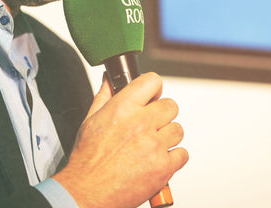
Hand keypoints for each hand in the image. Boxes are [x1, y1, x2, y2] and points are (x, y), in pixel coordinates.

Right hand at [53, 72, 187, 207]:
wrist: (88, 191)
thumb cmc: (88, 158)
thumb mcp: (91, 119)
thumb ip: (104, 96)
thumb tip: (110, 80)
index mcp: (122, 108)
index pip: (152, 81)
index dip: (153, 87)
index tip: (152, 94)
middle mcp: (140, 124)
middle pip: (170, 105)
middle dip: (162, 112)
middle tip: (151, 122)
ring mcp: (154, 146)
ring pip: (178, 129)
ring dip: (167, 135)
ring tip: (151, 143)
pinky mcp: (163, 168)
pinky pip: (182, 153)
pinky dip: (172, 157)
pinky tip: (156, 158)